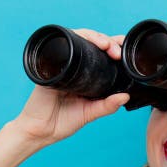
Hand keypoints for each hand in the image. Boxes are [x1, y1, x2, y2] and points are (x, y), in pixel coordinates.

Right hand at [12, 29, 128, 148]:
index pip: (101, 55)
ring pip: (79, 38)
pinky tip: (86, 41)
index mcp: (86, 76)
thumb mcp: (90, 113)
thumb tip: (126, 96)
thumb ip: (107, 105)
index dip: (113, 48)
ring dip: (94, 37)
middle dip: (108, 41)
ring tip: (106, 45)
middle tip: (117, 52)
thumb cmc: (62, 121)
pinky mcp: (50, 64)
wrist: (40, 130)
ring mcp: (62, 63)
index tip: (125, 52)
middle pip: (92, 42)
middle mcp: (75, 66)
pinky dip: (74, 38)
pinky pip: (61, 45)